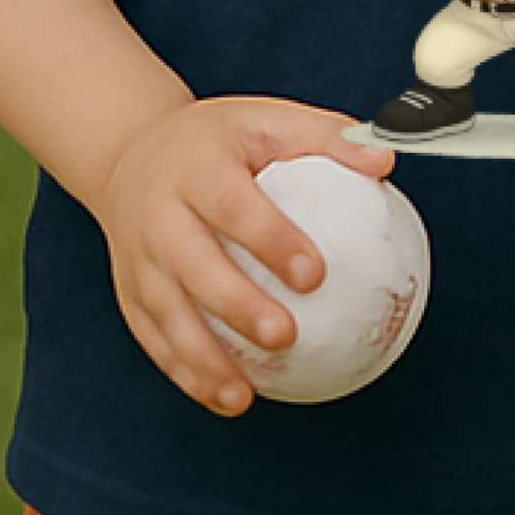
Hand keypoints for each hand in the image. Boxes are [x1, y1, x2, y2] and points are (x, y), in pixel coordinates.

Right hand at [96, 97, 394, 414]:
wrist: (130, 152)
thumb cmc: (220, 139)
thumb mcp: (269, 118)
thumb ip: (327, 138)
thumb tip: (385, 164)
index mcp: (195, 169)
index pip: (232, 207)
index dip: (271, 240)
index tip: (315, 274)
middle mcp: (157, 216)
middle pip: (193, 268)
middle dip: (236, 307)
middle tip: (285, 336)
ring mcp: (137, 259)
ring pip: (166, 315)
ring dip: (203, 359)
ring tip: (244, 395)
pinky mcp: (129, 291)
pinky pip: (154, 337)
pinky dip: (184, 371)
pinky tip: (223, 396)